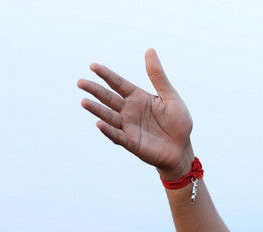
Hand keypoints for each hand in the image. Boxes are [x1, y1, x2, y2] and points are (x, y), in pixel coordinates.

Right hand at [78, 49, 193, 179]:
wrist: (182, 149)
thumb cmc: (178, 123)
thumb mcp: (170, 97)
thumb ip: (158, 76)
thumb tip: (149, 50)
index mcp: (138, 97)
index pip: (118, 84)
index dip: (106, 75)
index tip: (93, 66)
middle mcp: (129, 111)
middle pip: (109, 98)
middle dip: (95, 90)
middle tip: (80, 82)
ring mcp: (129, 127)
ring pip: (109, 117)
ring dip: (97, 110)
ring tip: (84, 102)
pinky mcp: (131, 143)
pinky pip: (118, 136)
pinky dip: (108, 131)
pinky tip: (99, 124)